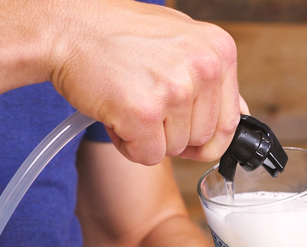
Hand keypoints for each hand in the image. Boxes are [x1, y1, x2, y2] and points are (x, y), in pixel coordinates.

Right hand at [48, 0, 245, 164]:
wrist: (67, 29)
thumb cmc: (120, 36)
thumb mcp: (181, 42)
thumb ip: (213, 80)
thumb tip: (239, 116)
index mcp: (219, 51)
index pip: (230, 122)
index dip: (208, 141)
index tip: (191, 141)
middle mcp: (203, 68)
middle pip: (201, 140)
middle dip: (172, 136)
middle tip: (146, 108)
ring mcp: (174, 90)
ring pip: (173, 150)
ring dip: (148, 139)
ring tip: (128, 105)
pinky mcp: (144, 112)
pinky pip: (148, 157)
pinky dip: (129, 146)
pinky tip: (116, 118)